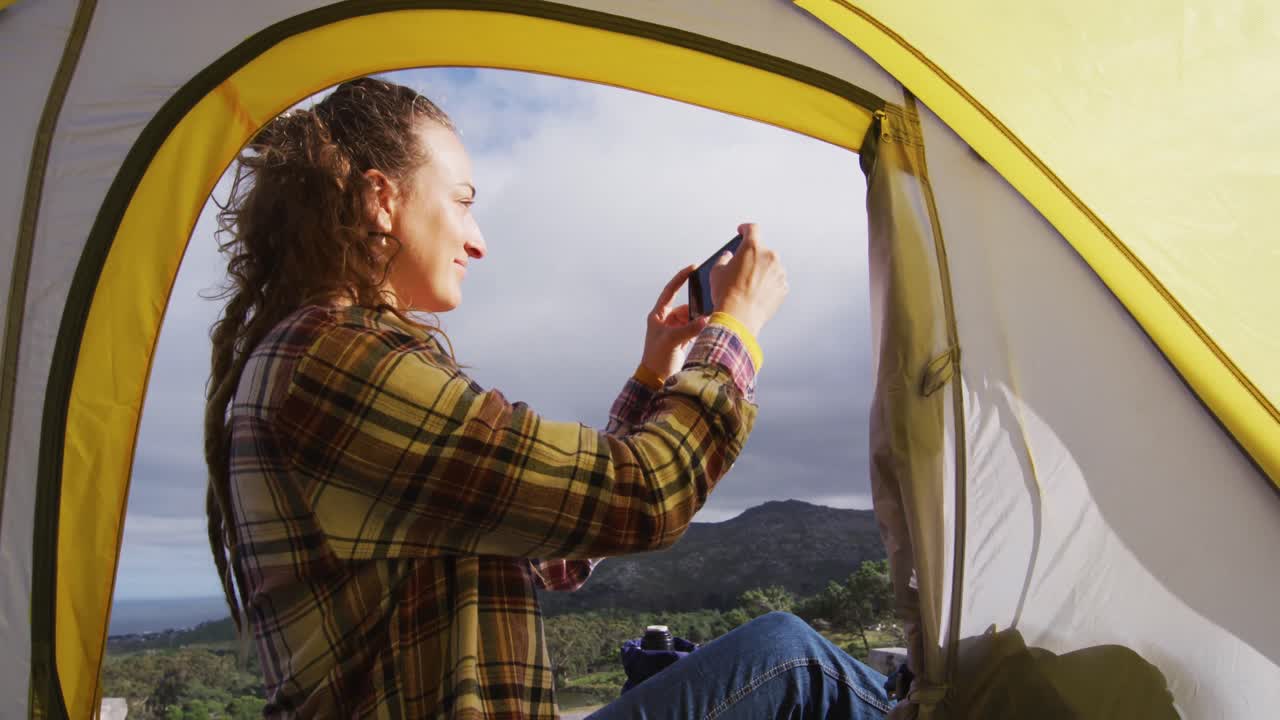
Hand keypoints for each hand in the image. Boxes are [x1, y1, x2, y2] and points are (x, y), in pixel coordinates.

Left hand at [639, 265, 711, 379]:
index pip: (670, 291)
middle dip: (696, 310)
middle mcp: (666, 321)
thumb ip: (688, 329)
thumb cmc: (656, 359)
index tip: (692, 268)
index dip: (681, 278)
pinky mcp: (681, 341)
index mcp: (658, 316)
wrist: (655, 380)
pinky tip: (706, 332)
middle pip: (685, 308)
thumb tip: (706, 320)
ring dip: (699, 322)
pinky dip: (700, 330)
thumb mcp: (671, 341)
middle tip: (708, 310)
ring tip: (708, 325)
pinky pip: (693, 330)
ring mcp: (674, 331)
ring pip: (691, 319)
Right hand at [709, 223, 788, 337]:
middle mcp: (769, 256)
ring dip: (762, 272)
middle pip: (761, 250)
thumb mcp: (717, 272)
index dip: (745, 229)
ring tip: (748, 286)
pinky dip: (768, 285)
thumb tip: (728, 257)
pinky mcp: (783, 287)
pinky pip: (776, 282)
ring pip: (770, 267)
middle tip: (742, 270)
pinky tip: (756, 294)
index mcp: (752, 248)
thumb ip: (724, 259)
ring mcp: (779, 272)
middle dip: (752, 257)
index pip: (752, 229)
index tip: (743, 231)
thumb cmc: (726, 295)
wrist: (739, 318)